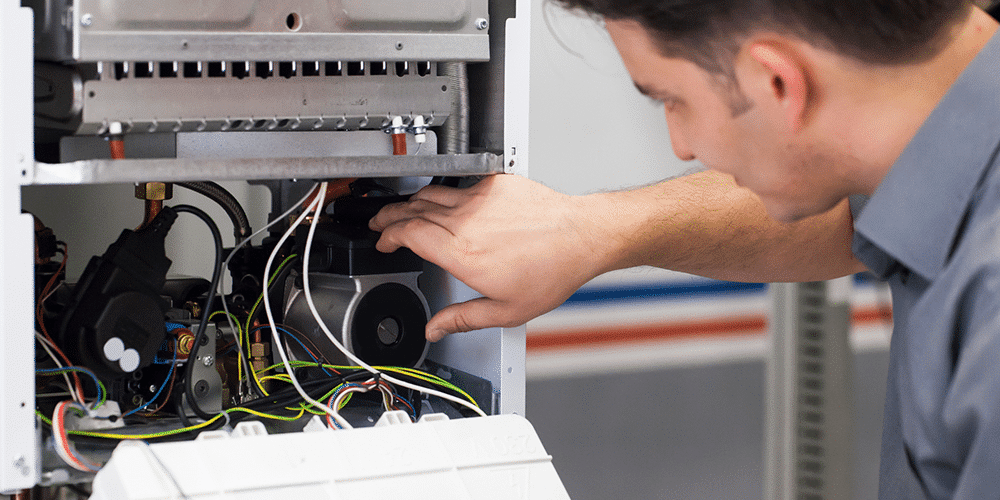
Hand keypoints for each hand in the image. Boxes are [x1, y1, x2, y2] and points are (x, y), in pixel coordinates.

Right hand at [370, 175, 606, 340]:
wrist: (581, 237)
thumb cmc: (552, 270)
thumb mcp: (506, 310)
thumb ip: (463, 318)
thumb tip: (436, 329)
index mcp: (461, 252)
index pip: (408, 234)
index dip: (388, 236)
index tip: (383, 241)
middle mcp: (466, 221)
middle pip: (413, 210)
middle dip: (390, 217)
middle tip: (380, 223)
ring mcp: (480, 199)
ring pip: (431, 194)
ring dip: (411, 202)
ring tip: (403, 210)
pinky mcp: (495, 184)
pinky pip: (458, 186)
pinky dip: (443, 193)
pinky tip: (442, 200)